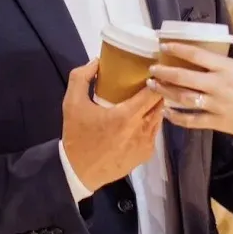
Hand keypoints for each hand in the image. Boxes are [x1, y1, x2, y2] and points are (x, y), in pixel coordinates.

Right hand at [61, 60, 164, 192]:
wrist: (79, 172)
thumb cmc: (77, 135)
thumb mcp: (71, 103)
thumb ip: (81, 77)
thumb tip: (97, 61)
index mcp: (126, 116)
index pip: (153, 92)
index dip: (156, 79)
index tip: (152, 69)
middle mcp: (142, 130)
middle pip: (160, 103)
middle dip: (158, 90)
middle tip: (151, 79)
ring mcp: (147, 144)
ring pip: (159, 117)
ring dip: (155, 105)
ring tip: (146, 96)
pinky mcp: (146, 155)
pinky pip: (154, 131)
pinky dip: (151, 121)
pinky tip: (141, 116)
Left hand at [148, 43, 232, 139]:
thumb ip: (222, 68)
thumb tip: (203, 63)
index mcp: (226, 67)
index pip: (195, 54)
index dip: (177, 48)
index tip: (163, 45)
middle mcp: (217, 84)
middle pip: (183, 76)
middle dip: (164, 72)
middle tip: (152, 69)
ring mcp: (215, 104)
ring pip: (183, 97)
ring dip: (165, 91)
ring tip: (154, 86)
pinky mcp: (217, 121)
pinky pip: (191, 120)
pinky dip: (177, 117)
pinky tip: (167, 112)